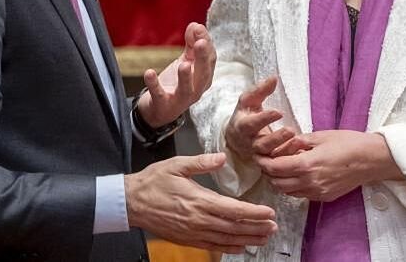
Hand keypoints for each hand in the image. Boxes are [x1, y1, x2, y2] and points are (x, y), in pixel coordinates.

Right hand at [125, 153, 277, 252]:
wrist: (131, 203)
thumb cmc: (154, 181)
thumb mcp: (176, 164)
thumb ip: (201, 162)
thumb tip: (222, 158)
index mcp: (198, 200)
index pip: (233, 209)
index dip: (253, 213)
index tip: (269, 213)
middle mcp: (198, 220)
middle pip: (234, 227)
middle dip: (256, 228)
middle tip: (274, 227)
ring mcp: (193, 232)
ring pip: (226, 239)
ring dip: (247, 239)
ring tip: (264, 238)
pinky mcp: (187, 239)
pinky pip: (213, 246)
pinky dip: (229, 247)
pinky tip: (241, 247)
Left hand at [137, 22, 214, 127]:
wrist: (157, 111)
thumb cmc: (175, 84)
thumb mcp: (186, 62)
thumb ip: (191, 44)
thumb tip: (196, 26)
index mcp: (203, 78)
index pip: (210, 60)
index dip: (206, 44)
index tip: (198, 28)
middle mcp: (196, 90)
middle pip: (203, 74)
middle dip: (203, 58)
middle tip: (200, 42)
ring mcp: (180, 100)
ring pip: (187, 89)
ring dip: (186, 77)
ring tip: (184, 64)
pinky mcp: (163, 105)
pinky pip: (159, 96)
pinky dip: (154, 85)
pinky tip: (149, 73)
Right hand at [224, 77, 294, 159]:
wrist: (236, 137)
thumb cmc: (245, 114)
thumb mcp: (248, 100)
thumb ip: (260, 90)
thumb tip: (274, 78)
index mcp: (243, 126)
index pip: (252, 123)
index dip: (264, 119)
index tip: (278, 112)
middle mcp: (250, 143)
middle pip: (262, 144)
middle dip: (276, 138)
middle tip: (291, 130)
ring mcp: (259, 155)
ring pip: (271, 156)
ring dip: (285, 149)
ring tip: (297, 140)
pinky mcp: (268, 162)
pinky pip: (278, 163)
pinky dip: (289, 157)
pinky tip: (300, 150)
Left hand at [255, 130, 403, 201]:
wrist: (372, 159)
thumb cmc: (348, 143)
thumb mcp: (319, 136)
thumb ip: (298, 142)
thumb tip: (282, 145)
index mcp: (306, 165)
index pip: (274, 168)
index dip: (263, 162)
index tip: (258, 155)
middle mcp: (309, 182)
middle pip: (277, 183)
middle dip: (269, 173)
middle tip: (268, 160)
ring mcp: (317, 192)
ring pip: (287, 192)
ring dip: (280, 181)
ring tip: (282, 167)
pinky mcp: (324, 197)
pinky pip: (301, 195)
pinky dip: (293, 187)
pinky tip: (298, 174)